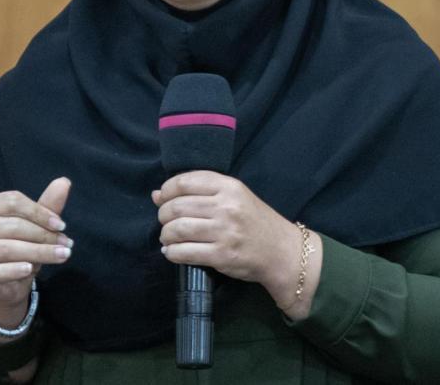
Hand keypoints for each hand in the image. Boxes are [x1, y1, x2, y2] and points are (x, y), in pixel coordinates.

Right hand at [0, 177, 72, 326]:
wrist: (4, 285)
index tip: (61, 225)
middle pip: (14, 226)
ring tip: (62, 256)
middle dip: (44, 235)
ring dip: (39, 252)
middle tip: (66, 244)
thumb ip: (47, 205)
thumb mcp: (35, 226)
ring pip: (8, 249)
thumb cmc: (20, 248)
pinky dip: (14, 270)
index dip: (40, 212)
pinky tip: (30, 269)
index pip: (13, 202)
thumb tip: (64, 181)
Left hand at [152, 171, 305, 306]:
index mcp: (229, 186)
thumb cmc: (256, 221)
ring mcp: (224, 232)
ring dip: (165, 235)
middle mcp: (226, 207)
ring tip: (168, 238)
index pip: (185, 182)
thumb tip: (157, 194)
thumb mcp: (235, 196)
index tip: (162, 199)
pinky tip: (172, 252)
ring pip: (177, 229)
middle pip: (177, 206)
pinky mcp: (222, 256)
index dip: (166, 190)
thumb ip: (201, 192)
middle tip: (165, 222)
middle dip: (163, 215)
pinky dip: (171, 253)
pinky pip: (184, 252)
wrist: (282, 251)